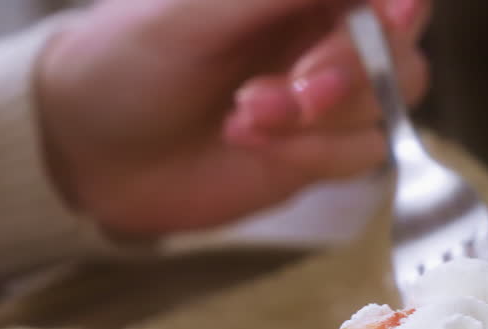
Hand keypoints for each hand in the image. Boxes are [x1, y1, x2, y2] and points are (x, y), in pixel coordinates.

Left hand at [37, 0, 430, 234]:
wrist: (88, 152)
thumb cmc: (126, 60)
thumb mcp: (196, 10)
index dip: (397, 2)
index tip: (389, 15)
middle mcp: (321, 34)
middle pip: (399, 45)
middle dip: (354, 67)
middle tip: (297, 88)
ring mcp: (323, 98)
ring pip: (388, 102)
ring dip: (323, 115)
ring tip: (245, 116)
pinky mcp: (314, 155)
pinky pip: (360, 154)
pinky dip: (312, 152)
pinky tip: (247, 141)